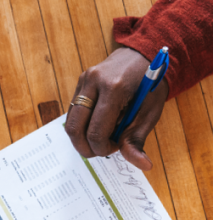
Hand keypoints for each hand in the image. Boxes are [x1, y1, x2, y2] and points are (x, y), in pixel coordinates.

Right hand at [65, 48, 167, 169]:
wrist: (143, 55)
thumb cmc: (150, 85)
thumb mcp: (150, 112)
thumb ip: (138, 139)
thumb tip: (142, 164)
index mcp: (114, 89)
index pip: (96, 130)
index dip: (103, 147)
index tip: (116, 148)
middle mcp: (93, 82)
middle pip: (75, 127)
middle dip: (84, 147)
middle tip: (99, 151)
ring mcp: (84, 80)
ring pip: (70, 120)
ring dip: (81, 136)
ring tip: (99, 138)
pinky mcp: (80, 82)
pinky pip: (74, 110)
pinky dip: (82, 124)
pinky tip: (97, 125)